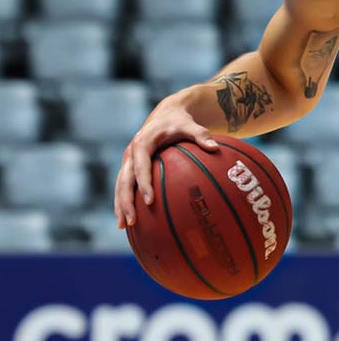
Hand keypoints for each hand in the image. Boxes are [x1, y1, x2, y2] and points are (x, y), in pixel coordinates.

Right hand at [114, 95, 219, 227]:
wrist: (166, 115)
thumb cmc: (180, 122)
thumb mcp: (191, 126)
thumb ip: (202, 135)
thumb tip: (215, 148)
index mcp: (143, 143)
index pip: (141, 167)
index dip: (143, 184)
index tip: (149, 201)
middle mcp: (131, 153)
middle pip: (124, 180)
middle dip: (126, 201)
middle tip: (131, 221)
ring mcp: (128, 161)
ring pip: (120, 185)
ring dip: (120, 205)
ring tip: (124, 226)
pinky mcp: (130, 166)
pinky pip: (125, 185)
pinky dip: (124, 201)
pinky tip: (128, 219)